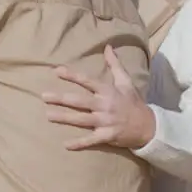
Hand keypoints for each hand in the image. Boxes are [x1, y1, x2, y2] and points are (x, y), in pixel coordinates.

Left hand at [41, 45, 155, 150]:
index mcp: (108, 91)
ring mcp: (106, 121)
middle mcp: (105, 105)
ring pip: (81, 119)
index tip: (56, 71)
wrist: (148, 125)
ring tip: (48, 115)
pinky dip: (79, 143)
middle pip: (80, 101)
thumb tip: (108, 46)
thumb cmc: (133, 102)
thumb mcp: (126, 81)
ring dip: (64, 118)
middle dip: (61, 98)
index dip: (72, 75)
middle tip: (43, 96)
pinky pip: (91, 140)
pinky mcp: (107, 136)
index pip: (87, 81)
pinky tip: (66, 144)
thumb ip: (115, 64)